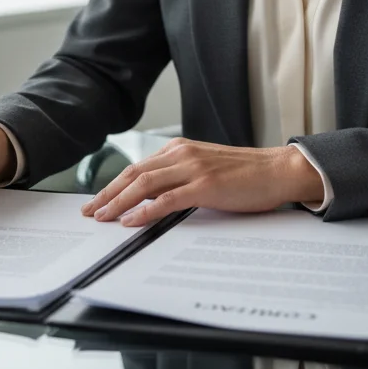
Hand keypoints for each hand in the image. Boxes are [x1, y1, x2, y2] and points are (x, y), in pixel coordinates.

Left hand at [80, 138, 324, 227]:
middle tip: (89, 211)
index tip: (97, 200)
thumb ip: (181, 177)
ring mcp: (194, 168)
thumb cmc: (247, 174)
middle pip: (134, 173)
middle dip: (107, 193)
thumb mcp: (207, 169)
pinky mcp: (205, 185)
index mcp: (182, 148)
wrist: (278, 170)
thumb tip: (153, 198)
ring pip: (145, 184)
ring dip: (118, 202)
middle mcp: (183, 153)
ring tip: (102, 217)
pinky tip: (130, 220)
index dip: (114, 184)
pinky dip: (145, 210)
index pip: (138, 167)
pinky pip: (167, 199)